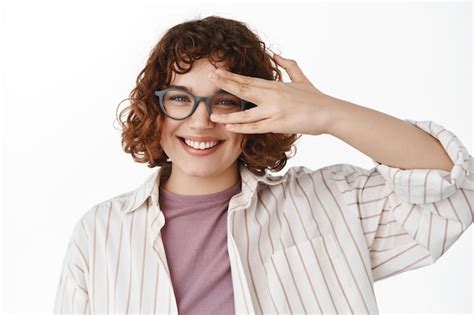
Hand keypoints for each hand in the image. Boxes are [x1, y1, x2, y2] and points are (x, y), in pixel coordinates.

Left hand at [208, 54, 332, 135]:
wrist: (329, 112)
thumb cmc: (316, 98)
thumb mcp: (301, 78)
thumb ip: (288, 65)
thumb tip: (275, 54)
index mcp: (275, 86)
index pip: (248, 80)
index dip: (231, 76)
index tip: (217, 72)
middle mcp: (272, 96)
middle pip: (244, 89)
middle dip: (225, 84)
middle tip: (209, 79)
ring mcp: (274, 111)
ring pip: (246, 113)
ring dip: (228, 115)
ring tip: (212, 115)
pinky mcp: (279, 124)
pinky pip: (256, 127)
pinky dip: (242, 128)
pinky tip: (230, 127)